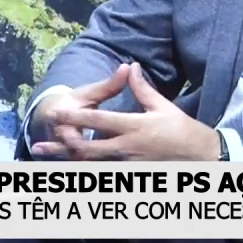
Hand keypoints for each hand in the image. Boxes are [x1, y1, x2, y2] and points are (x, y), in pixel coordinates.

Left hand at [33, 63, 220, 160]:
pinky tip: (70, 171)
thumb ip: (142, 88)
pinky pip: (103, 174)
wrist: (199, 157)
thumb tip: (130, 67)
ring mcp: (127, 165)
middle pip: (88, 147)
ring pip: (92, 163)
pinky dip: (85, 172)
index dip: (76, 115)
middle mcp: (127, 148)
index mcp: (134, 127)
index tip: (57, 110)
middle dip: (64, 142)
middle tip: (43, 137)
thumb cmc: (182, 129)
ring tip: (47, 156)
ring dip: (68, 160)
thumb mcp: (162, 106)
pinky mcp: (131, 174)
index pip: (99, 120)